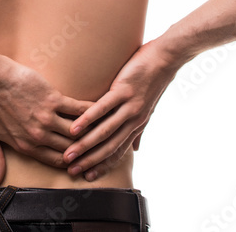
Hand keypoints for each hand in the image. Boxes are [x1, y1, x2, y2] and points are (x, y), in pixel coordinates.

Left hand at [0, 56, 93, 184]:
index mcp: (25, 145)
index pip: (54, 161)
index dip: (70, 162)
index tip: (81, 160)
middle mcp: (38, 135)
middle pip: (69, 149)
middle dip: (84, 150)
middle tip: (99, 147)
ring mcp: (46, 118)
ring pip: (77, 132)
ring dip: (91, 132)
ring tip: (105, 130)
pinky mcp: (52, 99)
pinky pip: (77, 110)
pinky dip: (90, 112)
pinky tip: (100, 111)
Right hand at [62, 39, 181, 180]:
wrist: (166, 58)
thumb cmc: (153, 80)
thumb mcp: (148, 110)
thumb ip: (139, 130)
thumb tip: (136, 149)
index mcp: (137, 125)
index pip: (118, 151)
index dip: (103, 165)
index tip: (88, 175)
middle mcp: (134, 120)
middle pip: (110, 146)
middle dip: (90, 161)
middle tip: (72, 170)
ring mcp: (130, 106)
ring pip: (105, 131)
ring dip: (85, 145)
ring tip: (69, 153)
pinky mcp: (124, 91)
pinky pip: (103, 108)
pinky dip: (88, 119)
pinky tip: (75, 127)